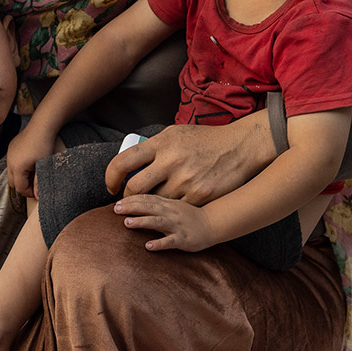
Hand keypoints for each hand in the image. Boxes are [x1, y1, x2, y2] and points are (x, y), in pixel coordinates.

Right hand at [5, 124, 56, 198]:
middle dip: (23, 186)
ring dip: (20, 176)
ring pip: (11, 172)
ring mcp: (9, 153)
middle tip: (35, 184)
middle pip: (12, 182)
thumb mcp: (43, 166)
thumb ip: (39, 183)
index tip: (38, 191)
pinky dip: (19, 166)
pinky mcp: (11, 147)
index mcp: (17, 167)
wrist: (41, 126)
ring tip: (33, 172)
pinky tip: (30, 162)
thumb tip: (38, 197)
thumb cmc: (44, 145)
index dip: (29, 192)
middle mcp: (10, 161)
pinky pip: (12, 162)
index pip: (20, 188)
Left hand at [104, 120, 270, 204]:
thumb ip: (154, 147)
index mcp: (161, 143)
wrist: (240, 147)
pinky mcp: (199, 196)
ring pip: (155, 203)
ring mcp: (186, 180)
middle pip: (135, 187)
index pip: (123, 162)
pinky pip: (175, 210)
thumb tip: (131, 160)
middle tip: (126, 203)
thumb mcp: (176, 134)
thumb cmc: (205, 139)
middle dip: (127, 199)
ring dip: (148, 208)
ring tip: (146, 210)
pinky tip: (165, 217)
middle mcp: (171, 161)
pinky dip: (169, 213)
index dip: (111, 177)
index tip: (111, 186)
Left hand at [113, 193, 217, 251]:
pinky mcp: (183, 239)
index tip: (116, 202)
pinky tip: (148, 246)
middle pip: (149, 207)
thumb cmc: (189, 216)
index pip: (147, 198)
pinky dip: (159, 243)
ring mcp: (177, 225)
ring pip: (157, 221)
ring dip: (142, 222)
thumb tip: (134, 202)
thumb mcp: (173, 205)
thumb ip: (156, 203)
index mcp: (167, 203)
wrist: (212, 224)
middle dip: (131, 207)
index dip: (131, 199)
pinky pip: (170, 241)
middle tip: (115, 209)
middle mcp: (171, 212)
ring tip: (127, 223)